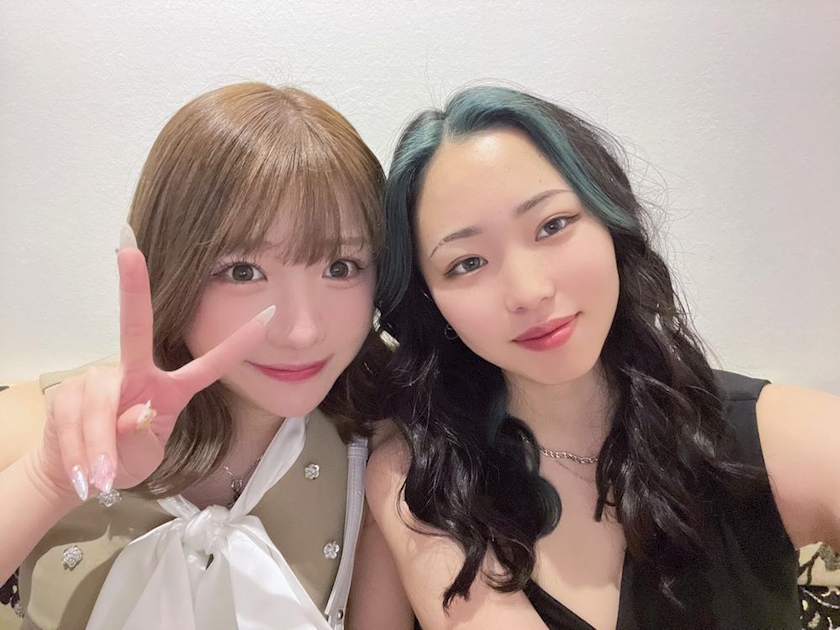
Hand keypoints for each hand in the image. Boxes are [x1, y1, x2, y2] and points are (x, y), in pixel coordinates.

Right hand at [36, 226, 274, 501]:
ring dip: (97, 446)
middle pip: (134, 330)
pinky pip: (73, 420)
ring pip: (99, 404)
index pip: (209, 365)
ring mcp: (100, 378)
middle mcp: (135, 374)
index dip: (237, 344)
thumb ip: (140, 441)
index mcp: (168, 390)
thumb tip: (135, 412)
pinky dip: (78, 452)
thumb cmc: (119, 461)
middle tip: (127, 252)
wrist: (71, 473)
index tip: (267, 315)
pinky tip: (81, 471)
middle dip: (133, 289)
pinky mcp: (68, 390)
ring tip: (96, 478)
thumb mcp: (141, 460)